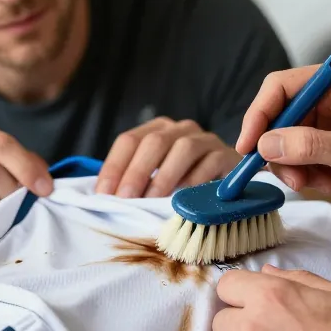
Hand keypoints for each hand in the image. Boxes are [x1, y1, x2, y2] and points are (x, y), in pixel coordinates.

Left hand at [95, 117, 241, 197]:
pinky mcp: (225, 155)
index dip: (114, 167)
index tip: (104, 195)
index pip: (129, 140)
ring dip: (164, 176)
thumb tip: (104, 199)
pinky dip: (195, 181)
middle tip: (126, 199)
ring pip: (183, 148)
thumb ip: (133, 183)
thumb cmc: (183, 184)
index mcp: (157, 130)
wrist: (226, 185)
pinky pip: (210, 163)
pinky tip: (184, 199)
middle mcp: (180, 129)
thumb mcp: (154, 179)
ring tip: (152, 200)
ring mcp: (205, 139)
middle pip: (154, 142)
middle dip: (136, 172)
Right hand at [236, 64, 330, 206]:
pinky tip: (327, 182)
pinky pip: (299, 151)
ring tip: (316, 183)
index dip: (259, 115)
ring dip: (293, 164)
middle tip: (288, 176)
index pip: (281, 87)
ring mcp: (330, 116)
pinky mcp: (330, 137)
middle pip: (280, 115)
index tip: (249, 146)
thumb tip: (268, 143)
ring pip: (286, 137)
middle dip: (279, 148)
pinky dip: (305, 170)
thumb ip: (309, 146)